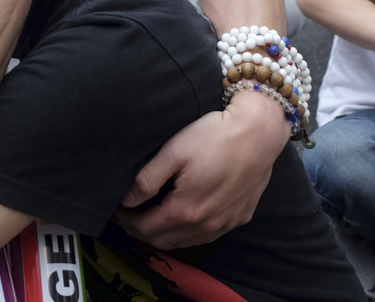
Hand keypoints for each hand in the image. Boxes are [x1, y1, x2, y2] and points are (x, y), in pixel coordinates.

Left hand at [114, 89, 289, 248]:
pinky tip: (180, 218)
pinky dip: (186, 233)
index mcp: (186, 210)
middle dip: (140, 231)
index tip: (116, 210)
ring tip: (149, 217)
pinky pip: (206, 236)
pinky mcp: (239, 218)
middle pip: (163, 241)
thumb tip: (126, 201)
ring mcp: (225, 224)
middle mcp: (206, 225)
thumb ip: (147, 180)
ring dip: (163, 234)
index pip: (146, 229)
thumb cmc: (214, 136)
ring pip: (185, 242)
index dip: (126, 221)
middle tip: (127, 215)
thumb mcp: (173, 152)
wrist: (259, 133)